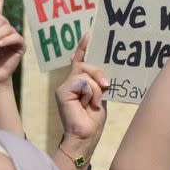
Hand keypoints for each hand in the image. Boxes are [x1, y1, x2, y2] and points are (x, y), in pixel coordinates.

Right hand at [55, 34, 109, 151]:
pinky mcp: (63, 92)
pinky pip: (82, 83)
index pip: (80, 61)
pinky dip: (91, 94)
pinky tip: (88, 105)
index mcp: (79, 83)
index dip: (83, 47)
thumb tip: (103, 77)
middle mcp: (70, 82)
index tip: (89, 33)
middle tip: (107, 86)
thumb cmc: (93, 120)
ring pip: (86, 74)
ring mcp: (64, 86)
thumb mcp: (101, 97)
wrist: (86, 136)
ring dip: (96, 89)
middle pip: (86, 65)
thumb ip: (100, 84)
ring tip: (94, 103)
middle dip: (99, 74)